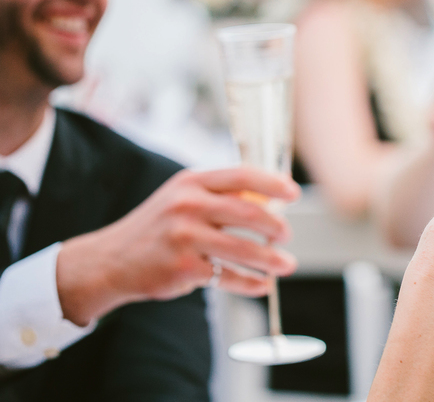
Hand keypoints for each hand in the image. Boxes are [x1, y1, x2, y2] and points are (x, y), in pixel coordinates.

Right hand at [57, 167, 300, 325]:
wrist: (111, 260)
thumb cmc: (158, 226)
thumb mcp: (183, 198)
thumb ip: (220, 195)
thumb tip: (270, 201)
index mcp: (192, 182)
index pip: (242, 176)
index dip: (272, 184)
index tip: (294, 192)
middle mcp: (188, 205)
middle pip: (248, 213)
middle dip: (276, 226)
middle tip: (287, 235)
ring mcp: (184, 237)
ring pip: (243, 249)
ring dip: (271, 259)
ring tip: (286, 265)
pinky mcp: (183, 268)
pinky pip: (228, 277)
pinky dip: (250, 283)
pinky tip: (263, 285)